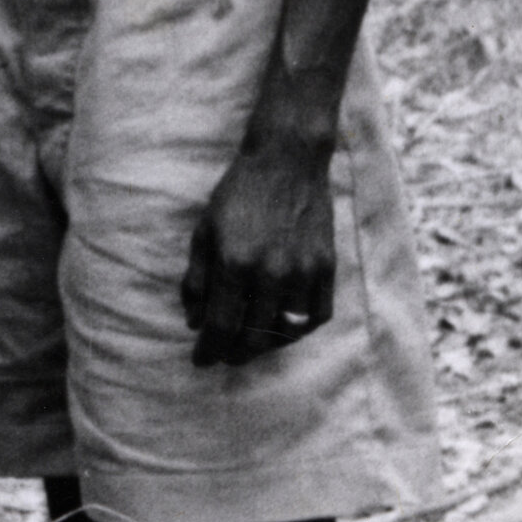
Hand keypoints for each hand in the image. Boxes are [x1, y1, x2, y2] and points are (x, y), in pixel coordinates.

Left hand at [181, 137, 334, 366]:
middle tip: (224, 356)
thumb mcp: (205, 231)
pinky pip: (317, 316)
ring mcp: (304, 271)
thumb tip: (194, 322)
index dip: (209, 350)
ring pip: (287, 332)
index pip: (221, 326)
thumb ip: (197, 280)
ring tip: (251, 346)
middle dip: (234, 354)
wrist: (287, 161)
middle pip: (253, 336)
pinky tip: (284, 329)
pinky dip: (299, 331)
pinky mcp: (326, 266)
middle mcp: (271, 272)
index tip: (201, 360)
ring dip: (266, 346)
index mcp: (235, 262)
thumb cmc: (239, 194)